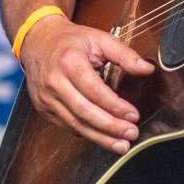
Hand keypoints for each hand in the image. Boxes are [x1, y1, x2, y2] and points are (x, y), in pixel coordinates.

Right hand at [21, 18, 153, 152]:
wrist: (37, 42)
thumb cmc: (70, 41)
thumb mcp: (99, 39)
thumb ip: (124, 54)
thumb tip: (146, 69)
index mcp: (68, 61)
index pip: (94, 90)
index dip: (115, 106)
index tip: (133, 115)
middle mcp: (54, 82)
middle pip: (84, 112)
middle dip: (110, 127)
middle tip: (131, 134)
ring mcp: (46, 98)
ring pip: (75, 124)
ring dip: (100, 137)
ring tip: (121, 145)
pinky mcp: (43, 108)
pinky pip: (67, 126)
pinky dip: (87, 134)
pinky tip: (103, 138)